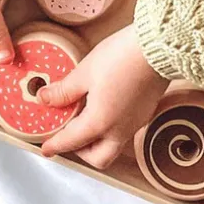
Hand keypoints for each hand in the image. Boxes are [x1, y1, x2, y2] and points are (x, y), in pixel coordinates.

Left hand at [39, 24, 169, 169]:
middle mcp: (120, 129)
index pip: (71, 141)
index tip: (46, 148)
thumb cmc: (123, 57)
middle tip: (69, 134)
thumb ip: (64, 90)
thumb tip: (45, 98)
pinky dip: (111, 127)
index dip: (55, 145)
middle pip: (98, 157)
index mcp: (100, 123)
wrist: (158, 46)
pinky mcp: (146, 111)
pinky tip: (105, 105)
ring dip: (97, 139)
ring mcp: (136, 121)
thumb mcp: (85, 72)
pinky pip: (125, 130)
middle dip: (81, 151)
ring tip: (86, 116)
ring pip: (114, 145)